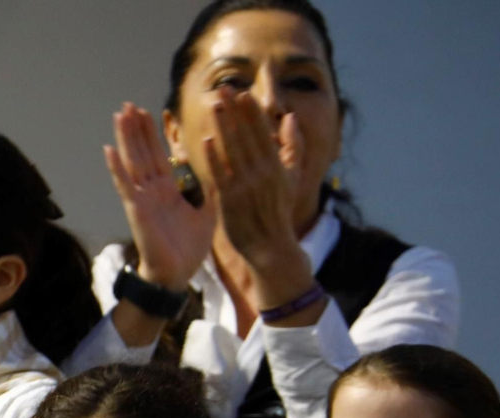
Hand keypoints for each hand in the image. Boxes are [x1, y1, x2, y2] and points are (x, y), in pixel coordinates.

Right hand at [104, 102, 213, 293]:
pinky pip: (125, 185)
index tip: (149, 113)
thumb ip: (211, 190)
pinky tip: (108, 149)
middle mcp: (153, 191)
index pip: (160, 156)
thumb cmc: (189, 250)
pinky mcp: (136, 209)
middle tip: (129, 104)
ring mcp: (142, 198)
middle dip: (137, 129)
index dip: (153, 135)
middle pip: (143, 152)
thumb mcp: (209, 213)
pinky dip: (116, 168)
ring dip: (126, 138)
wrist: (177, 275)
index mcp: (169, 191)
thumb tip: (221, 168)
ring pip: (133, 161)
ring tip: (120, 115)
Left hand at [203, 92, 317, 307]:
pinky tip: (206, 141)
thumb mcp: (293, 177)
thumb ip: (294, 146)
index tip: (243, 93)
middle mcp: (262, 173)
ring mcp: (246, 187)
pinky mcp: (230, 201)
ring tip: (214, 105)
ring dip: (223, 127)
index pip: (263, 133)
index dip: (252, 112)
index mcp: (277, 166)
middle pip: (246, 136)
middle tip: (224, 88)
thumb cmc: (279, 211)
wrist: (270, 247)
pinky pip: (221, 175)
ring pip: (233, 151)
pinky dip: (214, 158)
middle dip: (235, 112)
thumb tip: (290, 118)